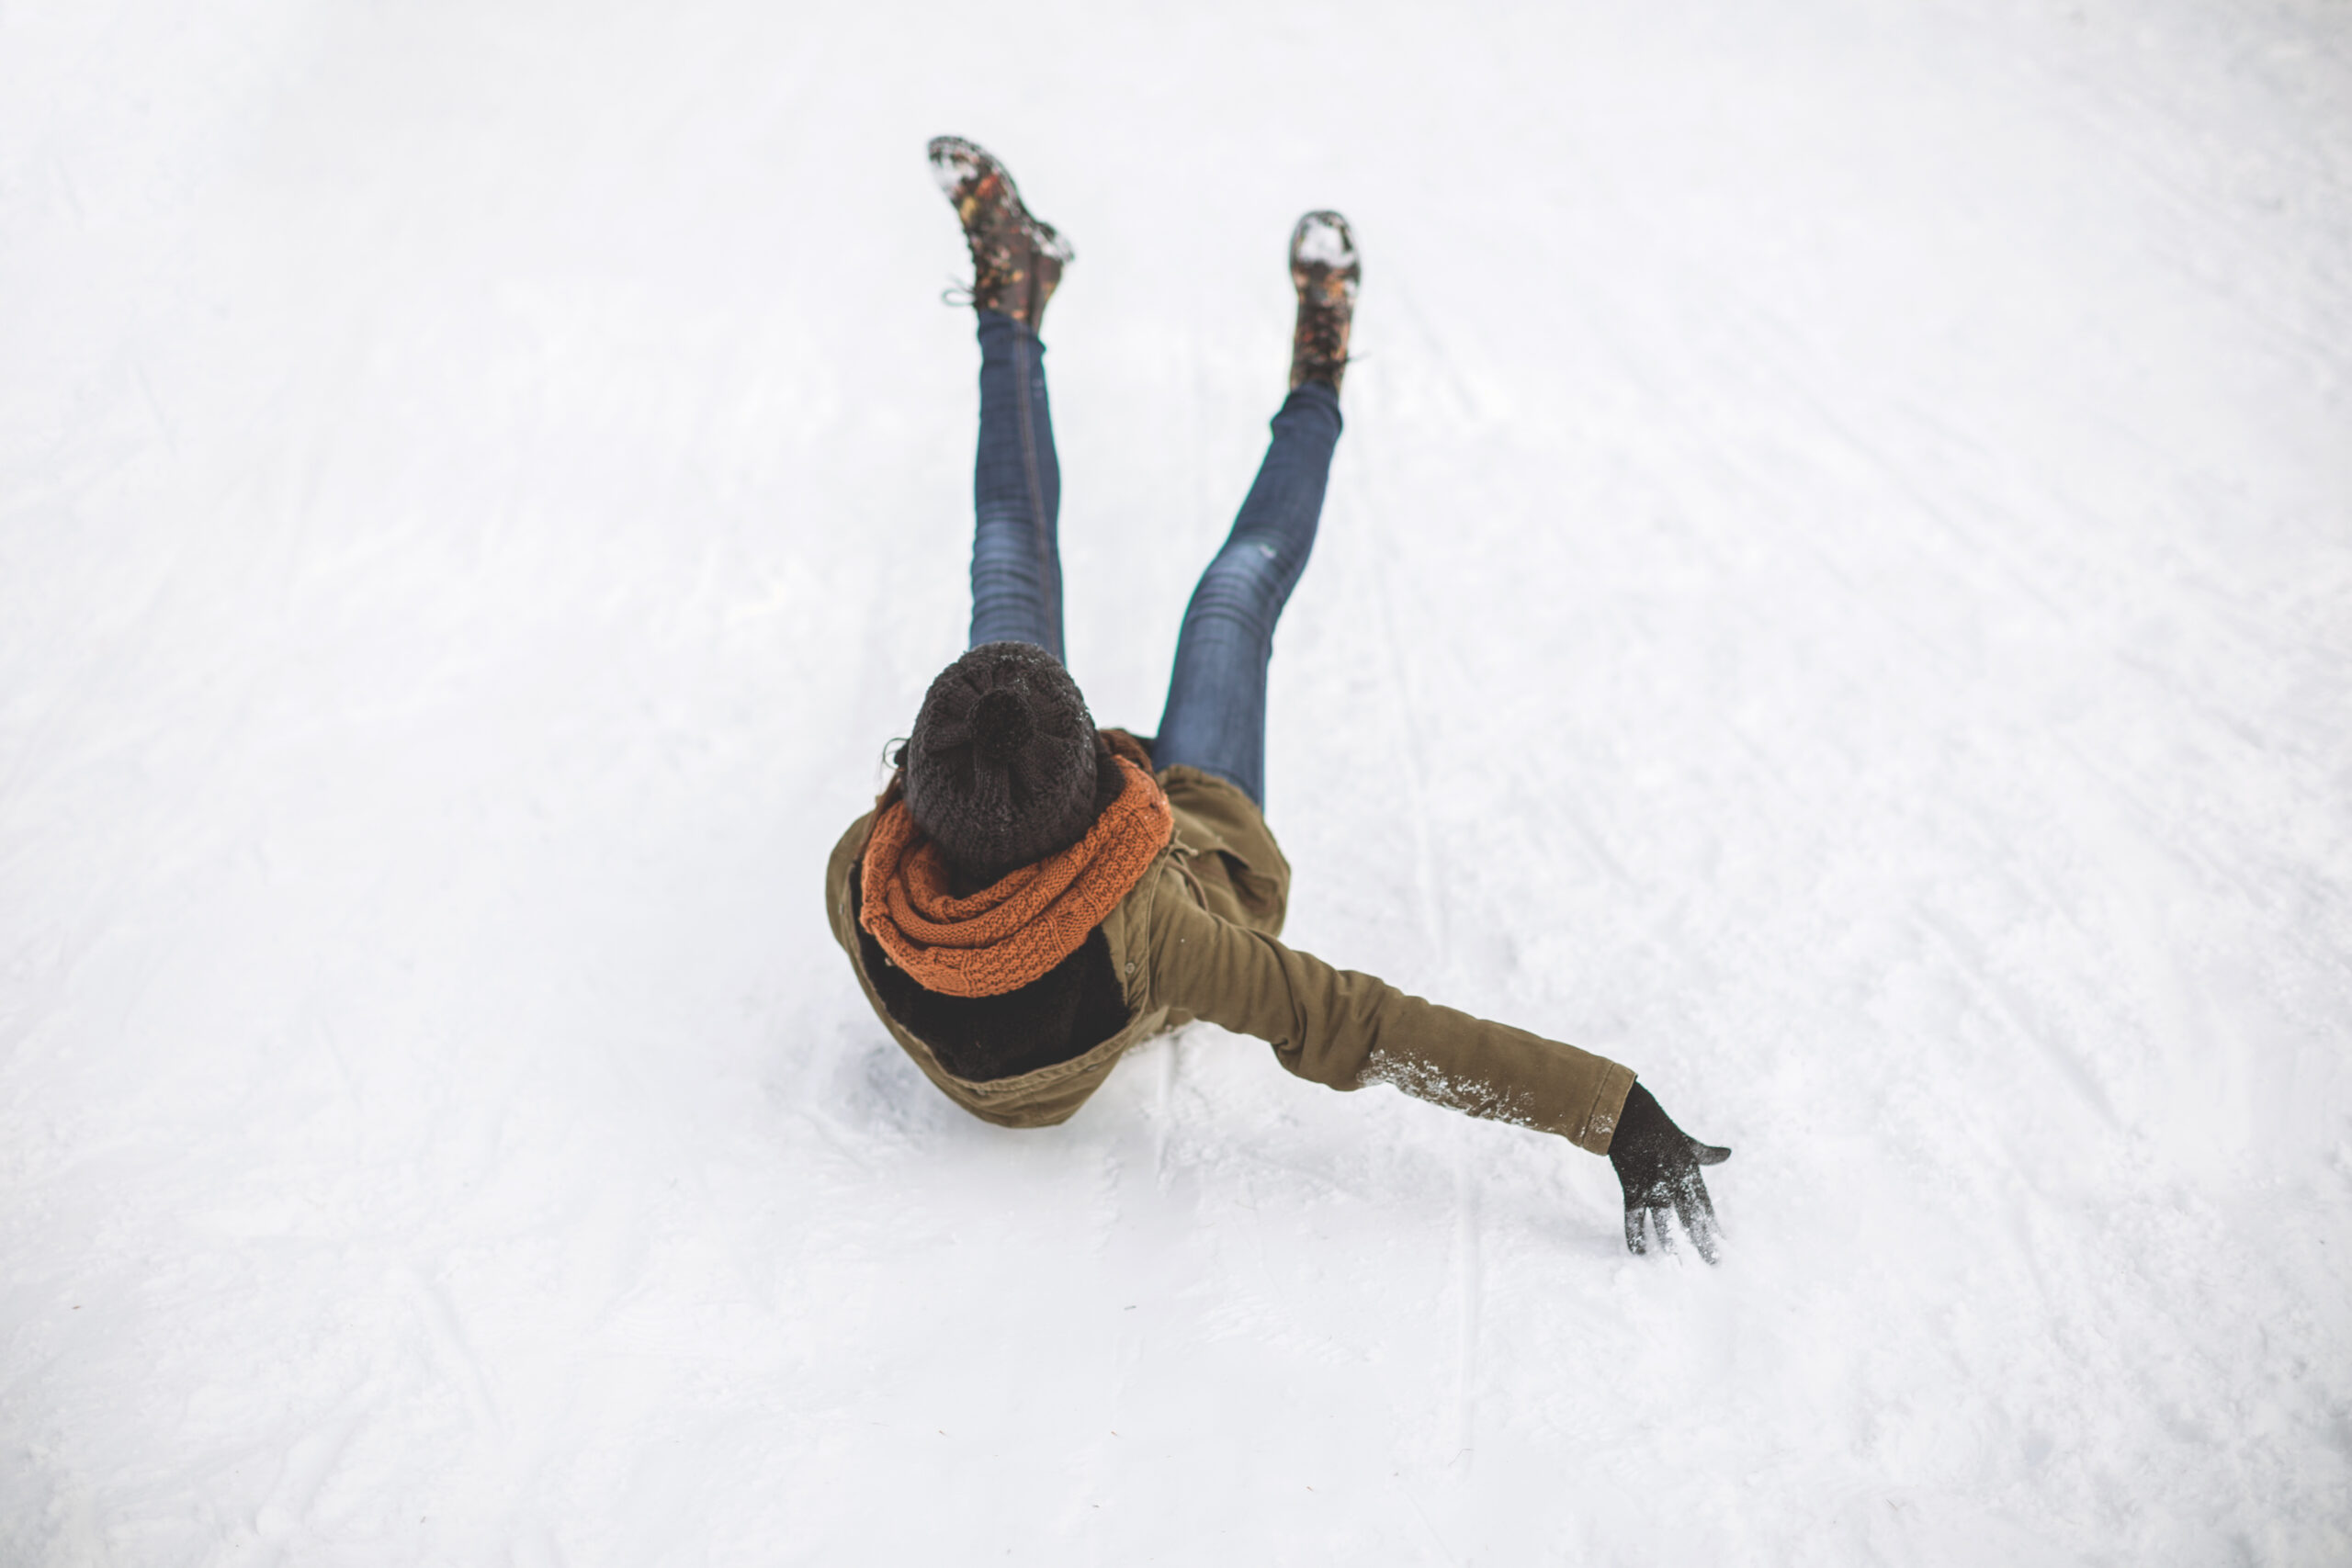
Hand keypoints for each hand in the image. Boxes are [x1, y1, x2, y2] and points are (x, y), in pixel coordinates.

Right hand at [1607, 1082, 1731, 1262]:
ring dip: (1672, 1244)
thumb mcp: (1686, 1141)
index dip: (1715, 1227)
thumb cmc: (1658, 1128)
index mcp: (1690, 1171)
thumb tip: (1728, 1154)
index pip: (1706, 1206)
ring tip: (1681, 1265)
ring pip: (1665, 1220)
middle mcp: (1675, 1181)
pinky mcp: (1632, 1187)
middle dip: (1703, 1242)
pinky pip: (1634, 1216)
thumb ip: (1706, 1153)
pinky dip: (1635, 1234)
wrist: (1628, 1114)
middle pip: (1692, 1218)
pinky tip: (1639, 1252)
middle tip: (1714, 1264)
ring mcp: (1653, 1186)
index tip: (1725, 1246)